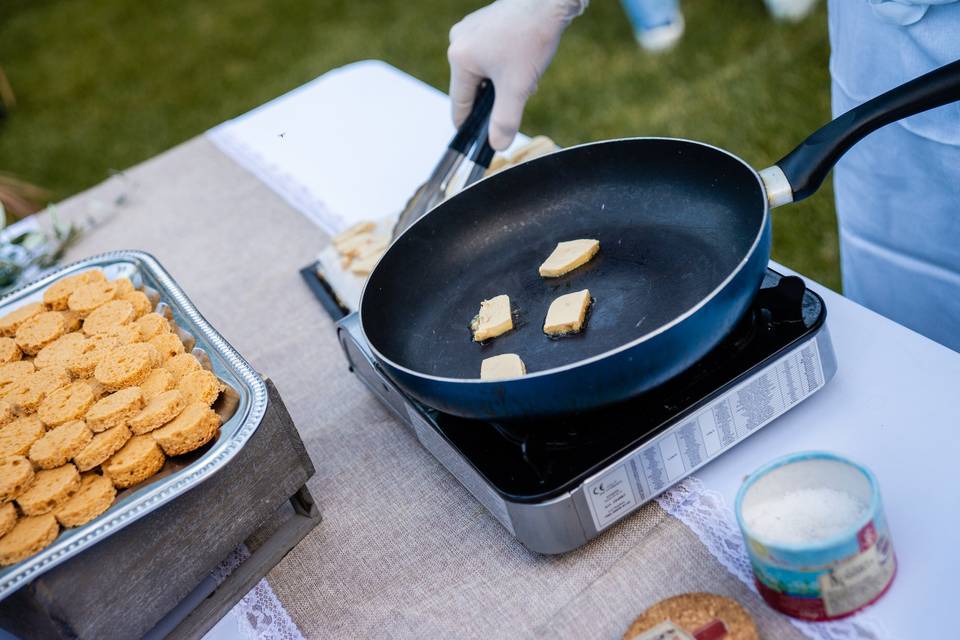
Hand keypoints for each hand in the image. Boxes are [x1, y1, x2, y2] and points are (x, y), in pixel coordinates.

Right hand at [448, 0, 587, 149]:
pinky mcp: (486, 22)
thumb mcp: (518, 87)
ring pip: (484, 71)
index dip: (469, 126)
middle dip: (496, 98)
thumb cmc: (531, 36)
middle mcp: (459, 41)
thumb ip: (505, 120)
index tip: (477, 141)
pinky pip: (490, 54)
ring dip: (504, 81)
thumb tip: (497, 145)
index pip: (459, 104)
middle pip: (473, 87)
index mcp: (459, 58)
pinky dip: (506, 64)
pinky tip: (525, 60)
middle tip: (519, 96)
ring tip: (526, 75)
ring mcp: (471, 29)